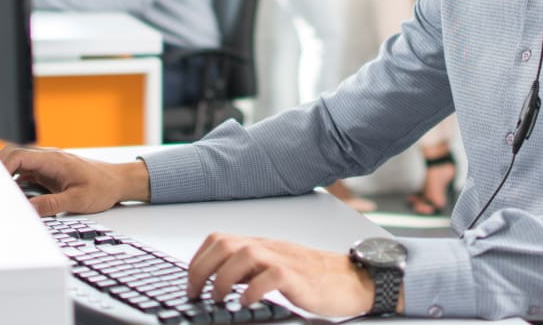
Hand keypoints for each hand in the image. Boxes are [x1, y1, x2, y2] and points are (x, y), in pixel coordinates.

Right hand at [0, 144, 150, 216]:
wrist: (118, 181)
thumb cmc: (103, 187)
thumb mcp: (77, 200)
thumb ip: (51, 205)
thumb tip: (27, 209)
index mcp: (54, 160)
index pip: (19, 155)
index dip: (1, 166)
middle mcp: (48, 158)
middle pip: (14, 154)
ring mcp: (47, 164)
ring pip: (17, 161)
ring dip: (5, 173)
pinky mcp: (48, 171)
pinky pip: (25, 171)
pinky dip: (14, 180)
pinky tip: (11, 194)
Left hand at [186, 233, 376, 317]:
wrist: (351, 279)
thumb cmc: (314, 278)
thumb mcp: (274, 270)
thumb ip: (249, 272)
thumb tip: (218, 283)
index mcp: (260, 246)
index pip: (218, 240)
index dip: (198, 260)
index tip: (191, 283)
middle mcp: (269, 248)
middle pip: (224, 244)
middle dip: (202, 269)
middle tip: (197, 293)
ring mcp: (284, 259)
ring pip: (243, 254)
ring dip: (223, 278)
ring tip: (219, 298)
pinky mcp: (299, 276)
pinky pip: (271, 275)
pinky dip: (253, 289)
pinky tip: (247, 302)